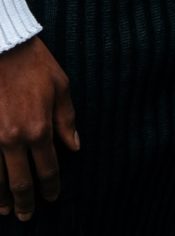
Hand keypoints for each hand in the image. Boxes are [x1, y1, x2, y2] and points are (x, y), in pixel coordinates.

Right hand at [0, 38, 77, 221]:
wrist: (5, 49)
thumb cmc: (36, 65)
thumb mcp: (61, 88)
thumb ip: (67, 120)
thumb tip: (75, 146)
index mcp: (39, 129)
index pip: (47, 168)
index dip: (51, 186)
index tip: (53, 197)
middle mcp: (14, 140)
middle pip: (20, 181)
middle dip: (25, 201)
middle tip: (26, 216)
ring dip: (2, 197)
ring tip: (6, 209)